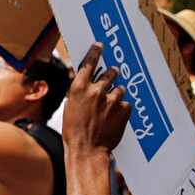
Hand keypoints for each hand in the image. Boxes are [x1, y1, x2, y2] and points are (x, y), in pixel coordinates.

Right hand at [63, 43, 130, 157]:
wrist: (87, 149)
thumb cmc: (74, 130)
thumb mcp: (70, 105)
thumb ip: (78, 91)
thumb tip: (83, 80)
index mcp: (79, 87)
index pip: (89, 62)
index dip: (95, 52)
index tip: (99, 45)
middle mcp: (96, 90)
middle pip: (109, 72)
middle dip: (111, 74)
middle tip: (111, 76)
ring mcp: (112, 99)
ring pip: (119, 88)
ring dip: (115, 94)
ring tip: (109, 106)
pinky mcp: (124, 109)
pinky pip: (125, 103)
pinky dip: (120, 108)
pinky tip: (113, 118)